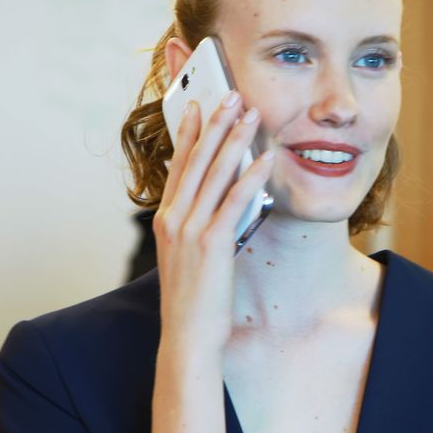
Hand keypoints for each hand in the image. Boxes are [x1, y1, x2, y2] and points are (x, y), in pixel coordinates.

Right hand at [152, 91, 274, 351]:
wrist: (188, 337)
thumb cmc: (195, 300)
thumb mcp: (192, 256)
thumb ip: (202, 225)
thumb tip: (225, 202)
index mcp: (166, 219)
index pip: (178, 166)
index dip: (188, 133)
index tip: (196, 105)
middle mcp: (173, 219)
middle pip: (196, 161)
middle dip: (214, 124)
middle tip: (230, 95)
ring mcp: (189, 230)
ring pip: (214, 175)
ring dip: (234, 140)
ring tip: (250, 114)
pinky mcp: (211, 245)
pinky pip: (233, 203)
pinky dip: (250, 178)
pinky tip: (266, 159)